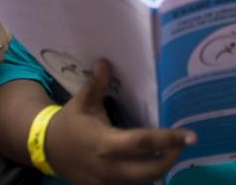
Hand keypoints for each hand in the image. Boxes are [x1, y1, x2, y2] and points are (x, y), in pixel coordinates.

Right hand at [47, 59, 196, 184]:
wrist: (45, 150)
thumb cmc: (68, 123)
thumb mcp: (83, 102)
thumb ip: (97, 84)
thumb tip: (105, 61)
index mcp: (105, 144)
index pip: (143, 143)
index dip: (169, 139)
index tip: (191, 136)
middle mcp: (108, 167)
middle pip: (150, 170)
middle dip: (170, 158)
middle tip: (183, 143)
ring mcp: (106, 182)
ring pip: (142, 180)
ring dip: (158, 167)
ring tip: (170, 149)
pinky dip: (143, 174)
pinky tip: (151, 161)